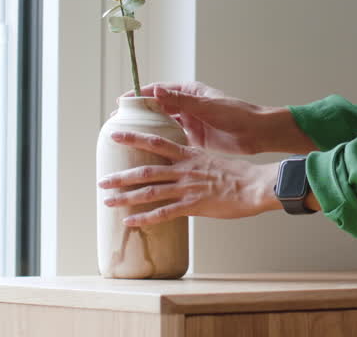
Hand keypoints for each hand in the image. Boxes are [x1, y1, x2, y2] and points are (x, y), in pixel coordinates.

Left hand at [98, 130, 280, 227]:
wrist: (255, 186)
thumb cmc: (240, 175)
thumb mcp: (214, 162)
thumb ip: (196, 165)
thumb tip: (186, 170)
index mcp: (189, 155)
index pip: (156, 143)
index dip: (134, 138)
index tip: (116, 134)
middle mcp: (183, 170)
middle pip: (145, 169)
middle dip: (120, 175)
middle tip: (102, 178)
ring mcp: (186, 188)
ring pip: (148, 190)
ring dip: (125, 196)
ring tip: (107, 201)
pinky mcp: (192, 205)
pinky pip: (162, 213)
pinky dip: (144, 218)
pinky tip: (130, 221)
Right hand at [122, 81, 315, 154]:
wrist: (258, 133)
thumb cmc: (237, 114)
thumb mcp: (207, 106)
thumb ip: (181, 100)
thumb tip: (155, 90)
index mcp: (190, 92)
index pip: (158, 90)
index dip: (139, 96)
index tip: (121, 103)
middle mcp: (188, 106)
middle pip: (156, 108)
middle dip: (137, 115)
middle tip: (116, 124)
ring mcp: (190, 123)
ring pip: (162, 126)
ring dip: (146, 132)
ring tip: (125, 140)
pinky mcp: (195, 140)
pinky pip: (172, 142)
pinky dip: (159, 146)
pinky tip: (145, 154)